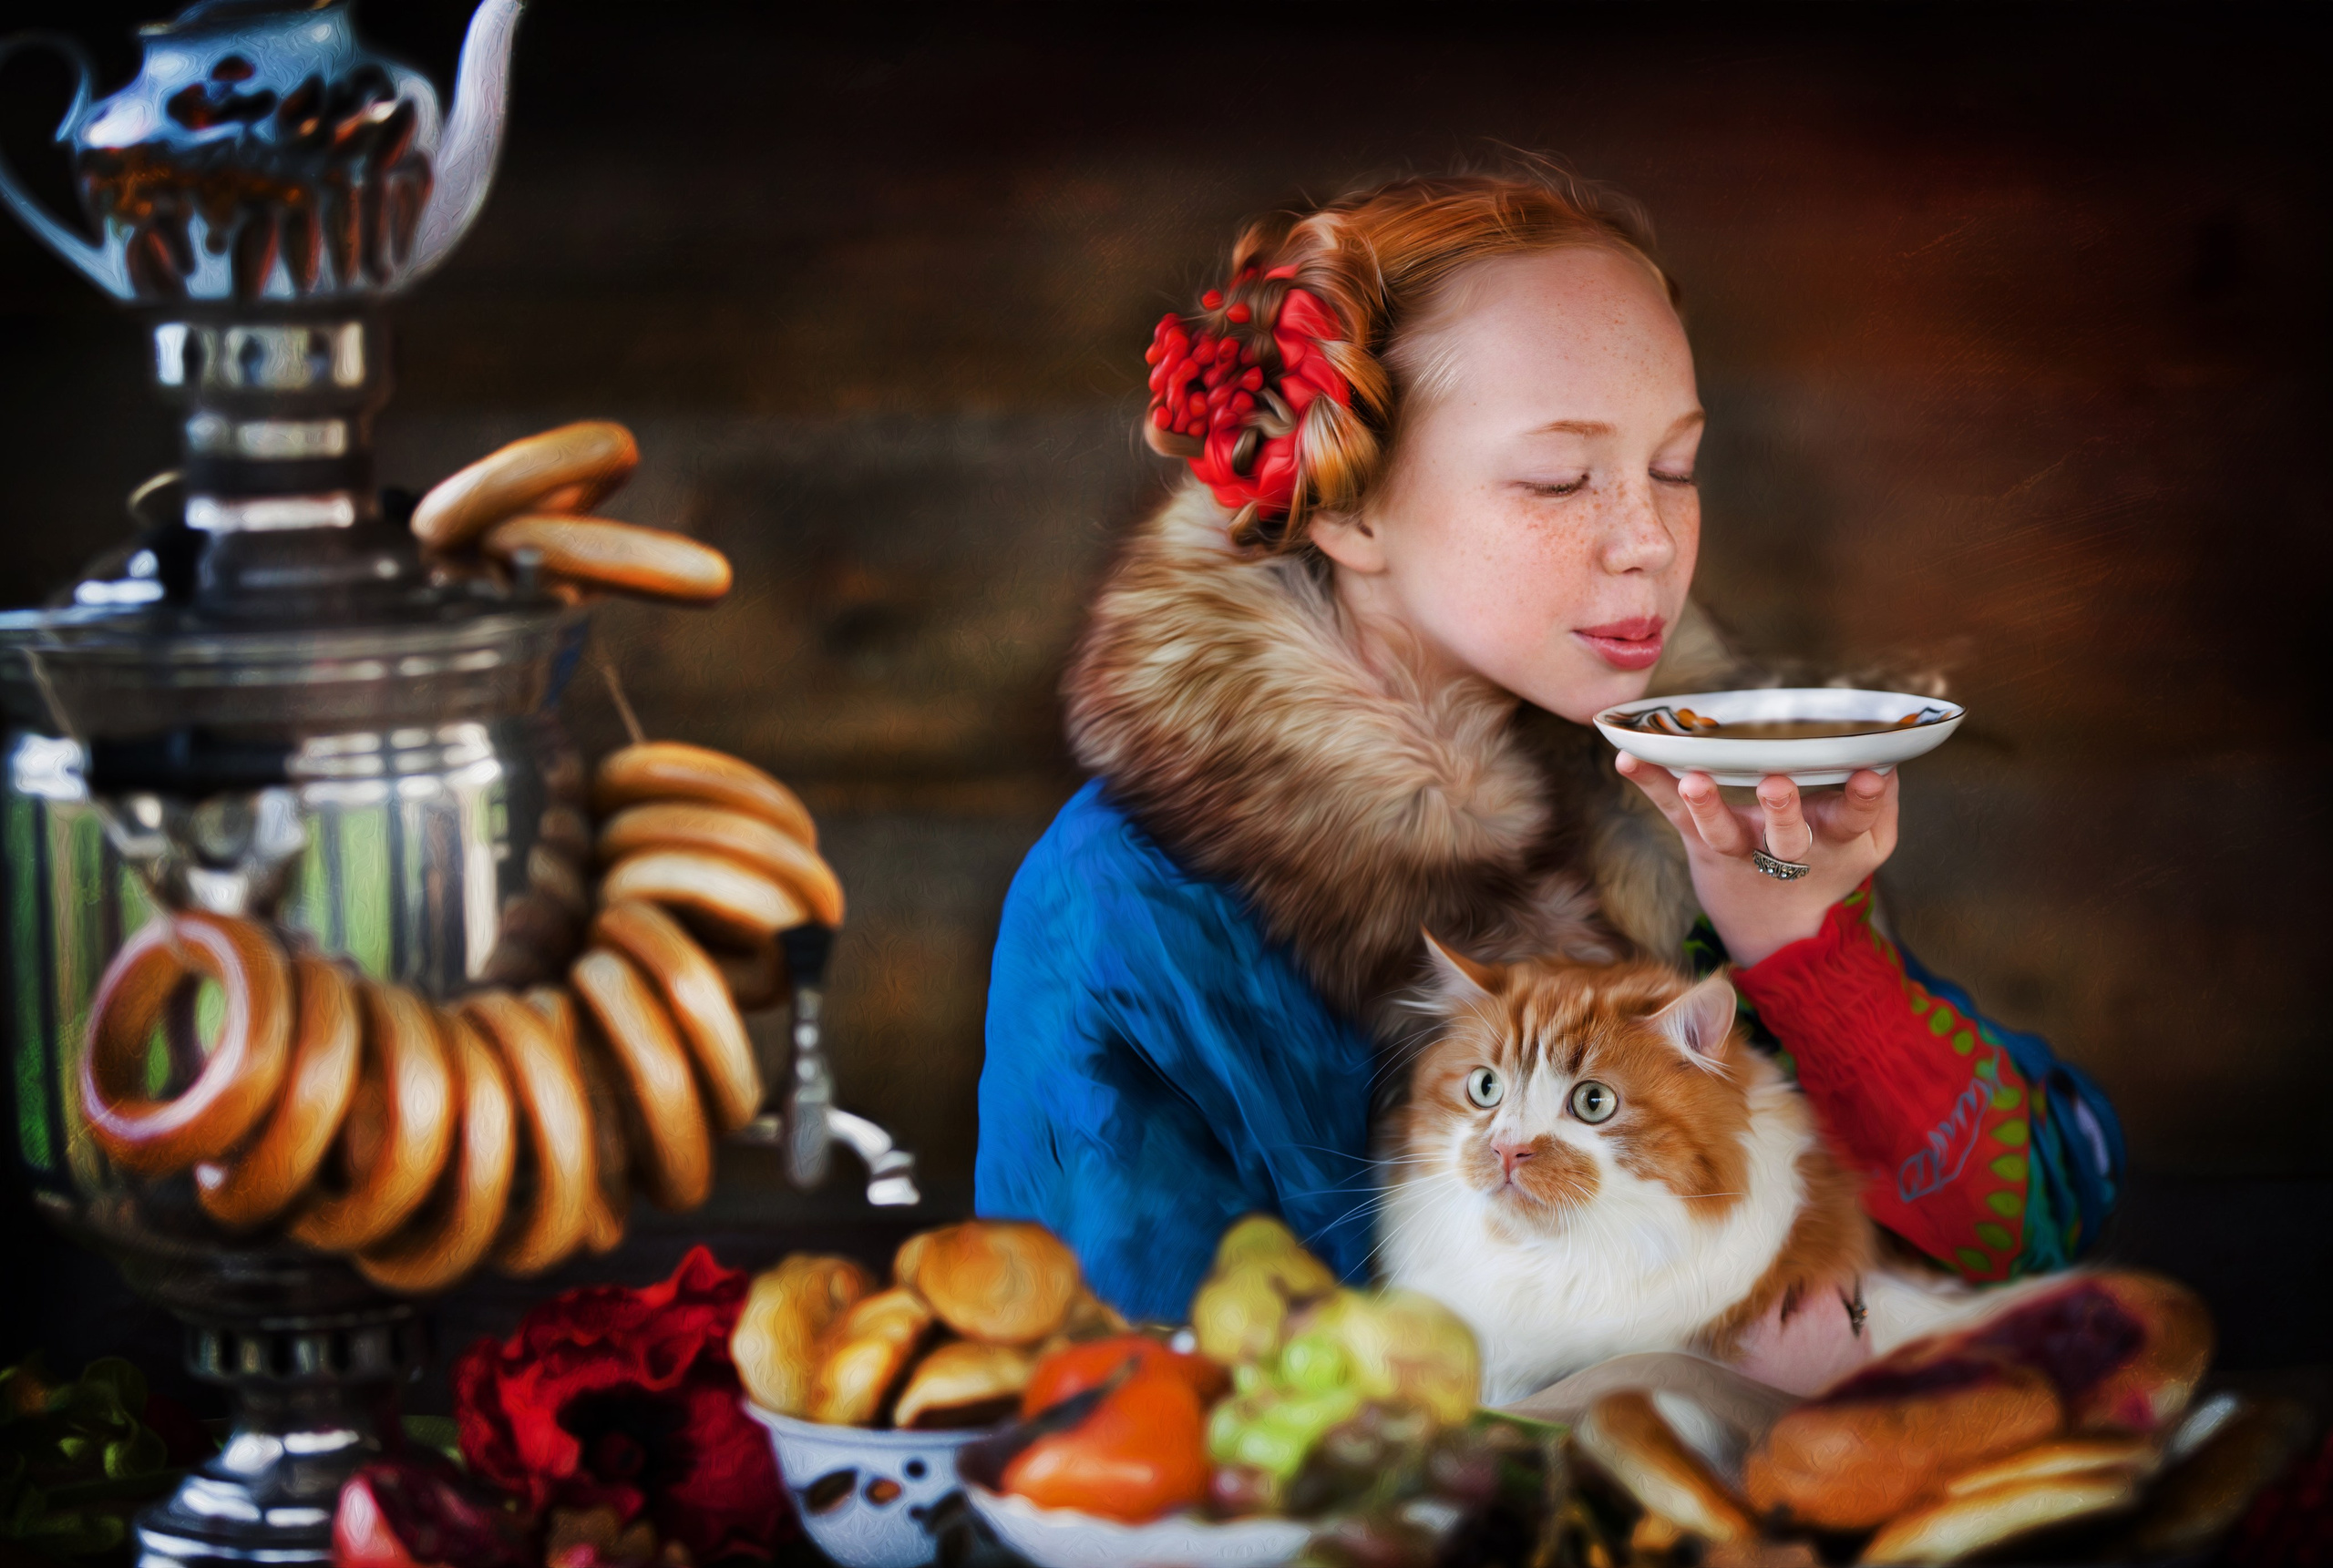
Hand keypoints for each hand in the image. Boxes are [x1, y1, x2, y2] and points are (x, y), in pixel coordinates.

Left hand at [1615, 754, 1897, 966]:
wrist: (1778, 928)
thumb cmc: (1827, 865)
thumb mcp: (1868, 843)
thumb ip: (1878, 802)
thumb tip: (1886, 756)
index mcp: (1834, 840)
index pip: (1854, 819)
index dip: (1863, 798)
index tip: (1869, 773)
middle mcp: (1785, 849)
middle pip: (1787, 835)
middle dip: (1782, 810)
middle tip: (1776, 784)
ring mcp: (1739, 847)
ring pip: (1723, 831)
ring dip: (1707, 805)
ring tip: (1693, 780)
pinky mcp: (1701, 843)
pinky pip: (1673, 813)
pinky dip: (1649, 785)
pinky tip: (1628, 758)